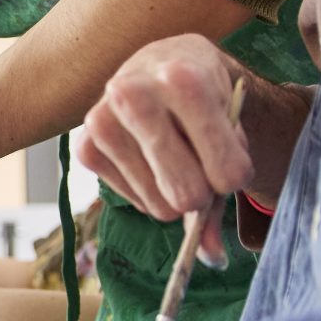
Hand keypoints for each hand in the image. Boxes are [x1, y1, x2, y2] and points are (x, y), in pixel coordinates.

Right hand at [77, 35, 256, 265]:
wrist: (165, 61)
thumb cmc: (206, 100)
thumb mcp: (230, 128)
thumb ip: (226, 189)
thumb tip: (209, 258)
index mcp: (182, 79)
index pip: (226, 173)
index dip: (237, 177)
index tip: (233, 158)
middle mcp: (133, 94)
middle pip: (187, 194)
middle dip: (204, 194)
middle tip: (202, 165)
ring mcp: (100, 119)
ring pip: (159, 206)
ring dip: (175, 194)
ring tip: (175, 153)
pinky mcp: (83, 146)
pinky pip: (133, 202)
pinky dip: (148, 192)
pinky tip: (148, 158)